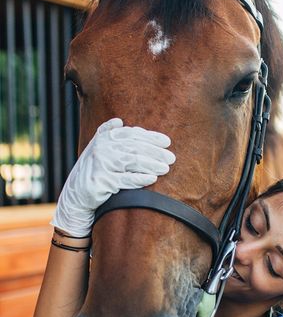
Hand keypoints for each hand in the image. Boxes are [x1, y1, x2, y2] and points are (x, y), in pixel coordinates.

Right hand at [52, 118, 175, 236]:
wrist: (76, 195)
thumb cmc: (92, 171)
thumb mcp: (97, 149)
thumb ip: (107, 133)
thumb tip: (119, 121)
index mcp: (104, 138)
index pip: (132, 134)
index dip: (151, 137)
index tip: (167, 142)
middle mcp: (101, 148)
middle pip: (135, 147)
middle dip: (156, 152)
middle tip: (171, 158)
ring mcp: (101, 164)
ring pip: (132, 161)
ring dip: (152, 164)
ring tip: (165, 168)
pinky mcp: (101, 180)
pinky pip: (125, 179)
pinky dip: (140, 179)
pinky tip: (152, 179)